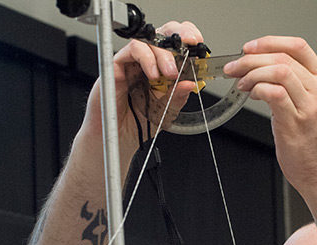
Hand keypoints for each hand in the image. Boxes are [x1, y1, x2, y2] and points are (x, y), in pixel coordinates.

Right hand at [77, 21, 202, 169]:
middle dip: (179, 35)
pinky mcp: (117, 65)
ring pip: (148, 40)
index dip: (187, 37)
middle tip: (190, 47)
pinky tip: (153, 75)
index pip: (175, 43)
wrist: (119, 138)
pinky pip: (131, 50)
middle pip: (162, 34)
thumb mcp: (166, 111)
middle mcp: (148, 61)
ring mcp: (132, 62)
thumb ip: (177, 97)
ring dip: (163, 54)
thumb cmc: (139, 123)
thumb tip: (191, 83)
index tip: (198, 44)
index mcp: (162, 68)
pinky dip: (146, 59)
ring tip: (170, 73)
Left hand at [224, 36, 316, 198]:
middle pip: (284, 57)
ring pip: (279, 71)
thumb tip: (261, 71)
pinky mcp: (296, 122)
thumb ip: (294, 86)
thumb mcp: (310, 106)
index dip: (270, 42)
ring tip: (240, 83)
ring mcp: (310, 107)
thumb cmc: (313, 145)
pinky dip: (257, 89)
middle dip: (252, 58)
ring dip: (252, 73)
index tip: (250, 48)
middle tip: (234, 67)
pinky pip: (274, 94)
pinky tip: (251, 95)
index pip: (298, 47)